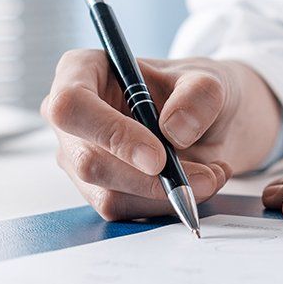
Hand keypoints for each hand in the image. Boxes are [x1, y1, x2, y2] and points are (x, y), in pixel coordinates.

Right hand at [43, 51, 281, 219]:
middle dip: (149, 179)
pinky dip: (168, 204)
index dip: (111, 134)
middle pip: (89, 162)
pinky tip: (198, 184)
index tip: (157, 157)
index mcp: (80, 72)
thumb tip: (176, 132)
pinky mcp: (99, 190)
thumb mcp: (209, 80)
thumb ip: (199, 97)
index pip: (71, 106)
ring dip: (167, 195)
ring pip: (108, 195)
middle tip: (203, 177)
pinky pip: (126, 211)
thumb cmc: (195, 91)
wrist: (210, 123)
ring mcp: (80, 158)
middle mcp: (72, 119)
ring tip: (211, 176)